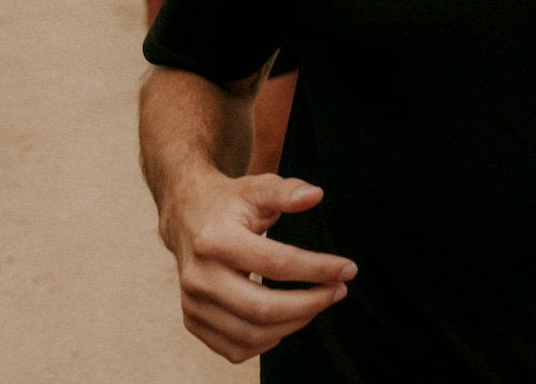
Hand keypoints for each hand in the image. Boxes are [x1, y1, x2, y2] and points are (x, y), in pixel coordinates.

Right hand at [161, 172, 356, 362]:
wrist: (187, 218)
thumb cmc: (229, 203)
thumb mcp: (256, 186)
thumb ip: (286, 191)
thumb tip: (315, 195)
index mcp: (216, 240)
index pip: (276, 263)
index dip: (317, 269)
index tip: (348, 269)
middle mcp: (199, 276)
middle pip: (262, 308)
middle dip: (310, 304)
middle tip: (338, 291)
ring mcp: (192, 304)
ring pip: (251, 335)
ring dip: (295, 324)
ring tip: (319, 302)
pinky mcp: (192, 321)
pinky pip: (235, 349)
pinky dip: (268, 342)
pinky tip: (288, 320)